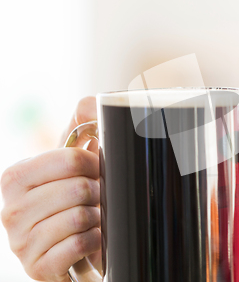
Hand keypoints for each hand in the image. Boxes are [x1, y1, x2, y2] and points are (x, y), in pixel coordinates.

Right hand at [1, 97, 100, 281]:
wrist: (67, 247)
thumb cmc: (72, 199)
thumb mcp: (71, 162)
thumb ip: (80, 127)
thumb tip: (91, 103)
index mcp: (16, 177)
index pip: (69, 159)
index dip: (94, 163)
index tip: (96, 170)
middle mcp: (11, 209)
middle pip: (78, 189)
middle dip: (99, 193)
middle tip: (98, 197)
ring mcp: (20, 242)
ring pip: (80, 217)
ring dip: (98, 217)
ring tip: (95, 217)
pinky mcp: (36, 267)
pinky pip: (79, 245)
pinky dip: (94, 240)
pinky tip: (91, 238)